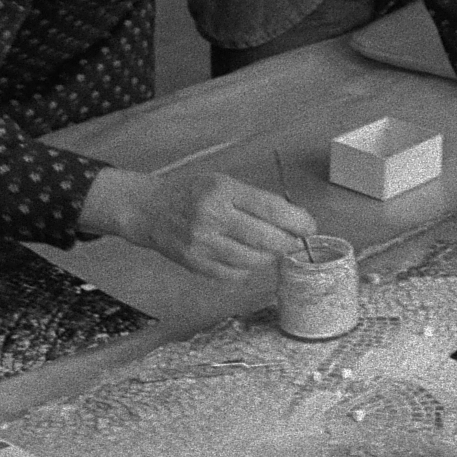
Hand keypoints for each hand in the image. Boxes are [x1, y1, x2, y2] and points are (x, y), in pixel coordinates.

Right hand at [80, 166, 317, 280]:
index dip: (298, 221)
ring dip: (268, 256)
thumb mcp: (223, 183)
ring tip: (266, 247)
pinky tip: (243, 256)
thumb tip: (295, 220)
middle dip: (288, 242)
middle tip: (293, 241)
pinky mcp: (195, 264)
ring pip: (255, 260)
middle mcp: (212, 217)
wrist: (148, 209)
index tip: (309, 227)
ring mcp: (203, 244)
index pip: (272, 209)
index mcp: (223, 191)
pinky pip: (236, 273)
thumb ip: (255, 200)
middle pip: (268, 240)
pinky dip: (247, 267)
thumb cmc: (192, 193)